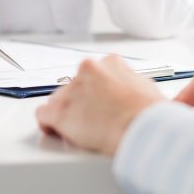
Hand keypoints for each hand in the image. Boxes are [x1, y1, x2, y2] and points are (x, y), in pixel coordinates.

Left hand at [36, 56, 163, 155]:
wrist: (142, 128)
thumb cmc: (149, 114)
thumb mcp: (147, 87)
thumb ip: (132, 82)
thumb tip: (134, 90)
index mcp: (110, 63)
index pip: (93, 74)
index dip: (95, 92)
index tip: (98, 104)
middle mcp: (88, 70)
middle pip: (75, 86)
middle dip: (81, 102)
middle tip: (93, 120)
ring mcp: (72, 89)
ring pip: (59, 100)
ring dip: (68, 113)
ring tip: (81, 130)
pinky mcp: (60, 110)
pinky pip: (44, 114)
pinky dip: (49, 124)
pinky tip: (57, 131)